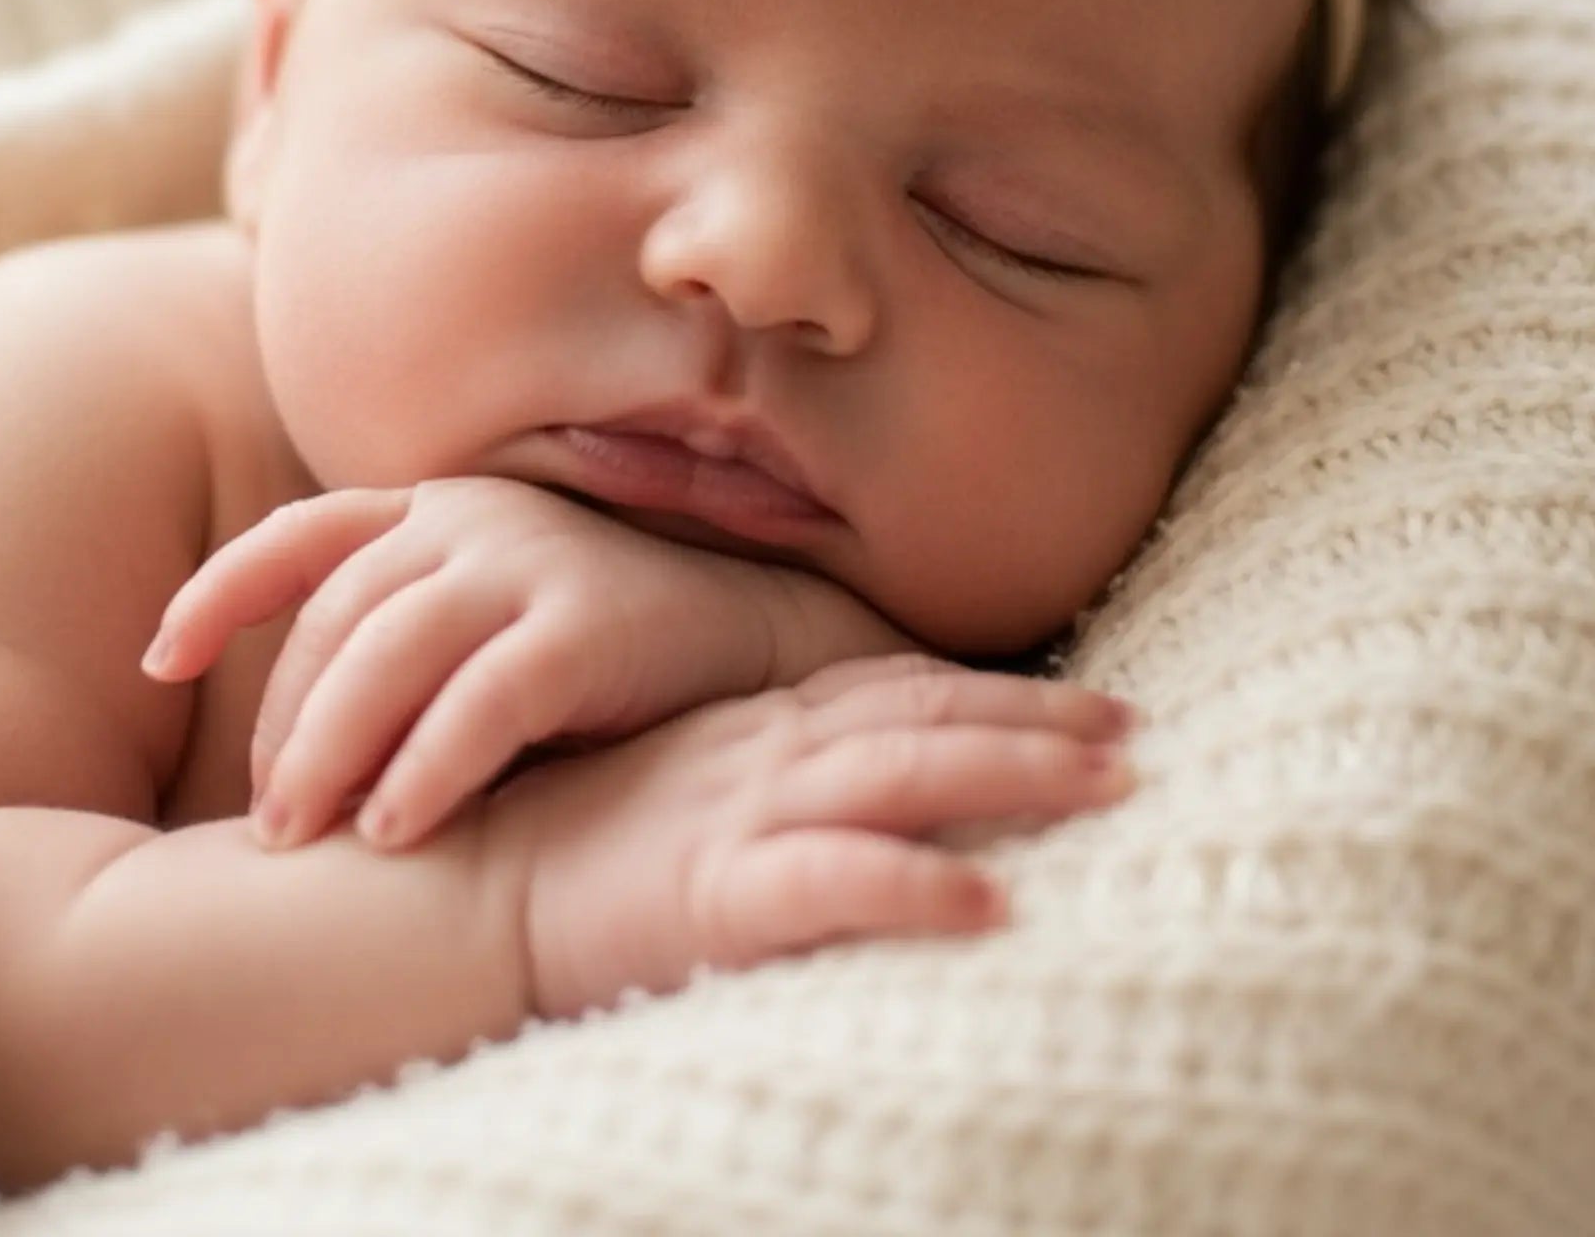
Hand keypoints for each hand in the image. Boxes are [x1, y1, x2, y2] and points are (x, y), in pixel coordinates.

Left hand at [144, 477, 918, 851]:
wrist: (756, 636)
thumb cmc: (602, 645)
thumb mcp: (489, 620)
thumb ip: (405, 644)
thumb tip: (291, 748)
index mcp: (436, 509)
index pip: (301, 536)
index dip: (220, 592)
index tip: (158, 659)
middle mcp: (470, 519)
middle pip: (336, 616)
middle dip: (282, 721)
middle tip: (264, 820)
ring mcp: (530, 561)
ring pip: (390, 652)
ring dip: (330, 748)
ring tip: (299, 837)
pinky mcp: (585, 622)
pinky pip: (483, 699)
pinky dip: (429, 765)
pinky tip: (395, 828)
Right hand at [491, 652, 1138, 1020]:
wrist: (457, 889)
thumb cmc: (561, 848)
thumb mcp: (673, 793)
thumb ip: (750, 777)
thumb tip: (835, 784)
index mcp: (756, 730)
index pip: (895, 694)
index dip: (991, 691)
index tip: (1087, 700)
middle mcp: (764, 756)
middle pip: (922, 720)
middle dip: (1035, 720)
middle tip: (1137, 730)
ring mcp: (744, 814)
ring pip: (902, 777)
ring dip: (1011, 772)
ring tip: (1109, 783)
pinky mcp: (715, 889)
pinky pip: (831, 881)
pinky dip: (913, 885)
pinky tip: (990, 903)